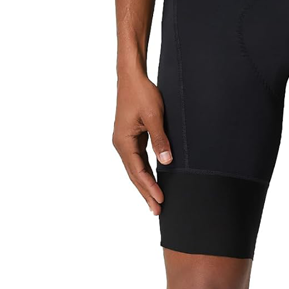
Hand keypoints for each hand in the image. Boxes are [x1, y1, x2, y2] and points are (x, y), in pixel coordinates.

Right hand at [112, 72, 172, 214]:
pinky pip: (138, 158)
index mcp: (123, 142)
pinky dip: (145, 170)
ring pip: (136, 168)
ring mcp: (125, 141)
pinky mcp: (131, 136)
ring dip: (145, 184)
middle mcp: (121, 144)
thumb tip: (167, 162)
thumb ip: (160, 139)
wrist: (132, 76)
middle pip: (134, 174)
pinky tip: (152, 178)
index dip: (150, 187)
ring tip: (155, 200)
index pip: (138, 171)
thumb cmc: (141, 93)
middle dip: (146, 192)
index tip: (160, 200)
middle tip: (157, 211)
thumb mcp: (154, 116)